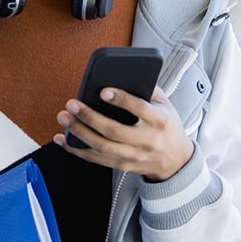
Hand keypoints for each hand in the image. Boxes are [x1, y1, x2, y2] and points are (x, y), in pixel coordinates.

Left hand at [53, 86, 193, 181]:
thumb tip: (120, 75)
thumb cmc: (167, 125)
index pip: (140, 109)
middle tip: (72, 104)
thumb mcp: (165, 104)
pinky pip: (96, 159)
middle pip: (114, 131)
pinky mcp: (123, 166)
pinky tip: (63, 139)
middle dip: (89, 117)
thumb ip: (146, 89)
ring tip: (64, 118)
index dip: (121, 100)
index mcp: (160, 121)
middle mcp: (147, 141)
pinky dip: (77, 150)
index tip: (103, 91)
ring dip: (79, 133)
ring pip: (102, 147)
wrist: (177, 160)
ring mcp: (134, 156)